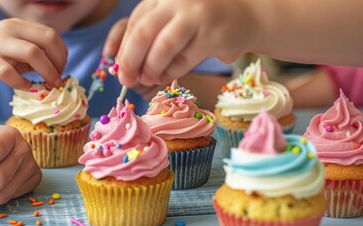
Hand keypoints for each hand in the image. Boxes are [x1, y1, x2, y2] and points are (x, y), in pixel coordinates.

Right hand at [0, 18, 66, 89]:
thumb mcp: (20, 51)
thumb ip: (39, 55)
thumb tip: (60, 71)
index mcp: (21, 25)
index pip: (52, 35)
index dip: (62, 55)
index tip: (61, 71)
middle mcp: (10, 29)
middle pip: (47, 40)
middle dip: (58, 62)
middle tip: (58, 80)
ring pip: (32, 52)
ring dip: (47, 71)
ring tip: (49, 85)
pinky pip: (9, 72)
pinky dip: (21, 82)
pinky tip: (25, 86)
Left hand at [104, 0, 256, 86]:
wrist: (246, 17)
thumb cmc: (201, 23)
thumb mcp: (170, 21)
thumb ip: (147, 35)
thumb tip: (117, 61)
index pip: (133, 23)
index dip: (120, 48)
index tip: (116, 68)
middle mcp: (176, 1)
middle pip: (142, 33)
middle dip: (129, 61)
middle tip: (126, 80)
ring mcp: (195, 15)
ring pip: (161, 48)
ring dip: (151, 69)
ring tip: (148, 79)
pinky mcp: (212, 34)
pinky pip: (183, 60)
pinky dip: (171, 72)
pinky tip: (167, 76)